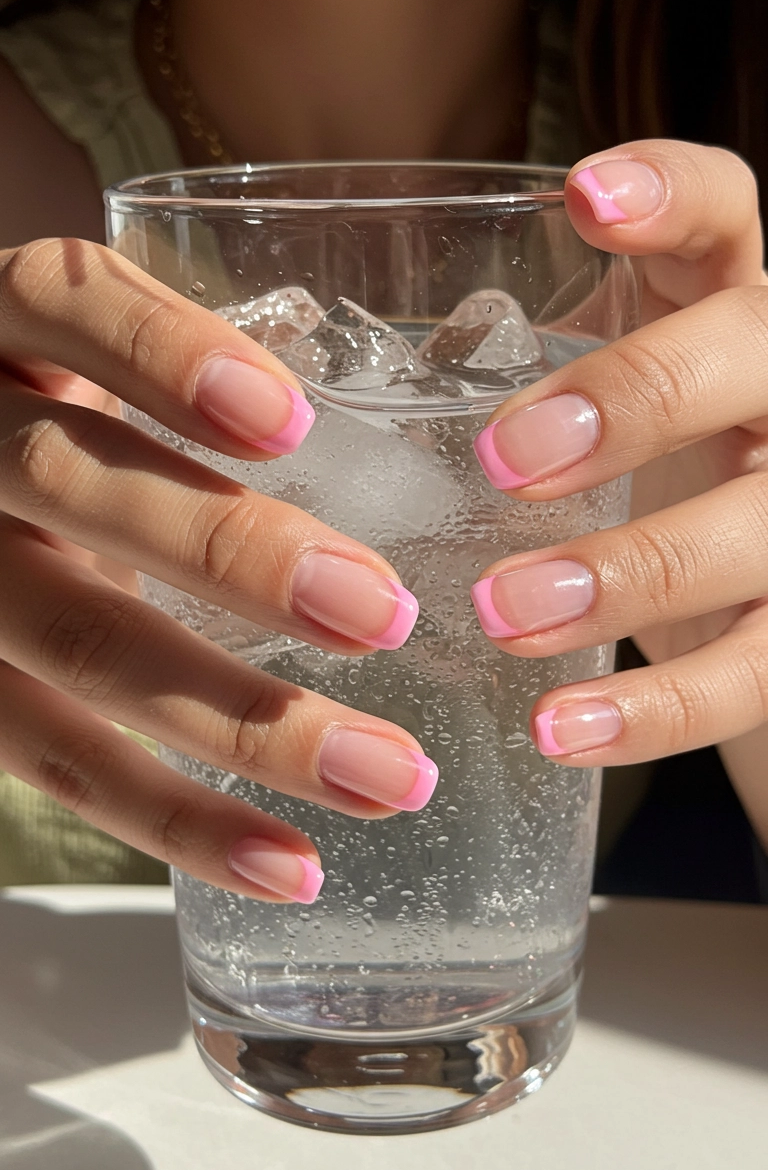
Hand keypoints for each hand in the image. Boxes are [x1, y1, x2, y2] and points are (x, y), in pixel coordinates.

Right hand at [0, 239, 436, 901]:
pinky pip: (58, 765)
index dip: (166, 356)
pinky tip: (288, 863)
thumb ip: (180, 370)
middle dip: (230, 554)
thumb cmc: (48, 414)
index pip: (65, 306)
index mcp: (3, 329)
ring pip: (76, 643)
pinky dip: (179, 822)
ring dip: (238, 721)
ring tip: (383, 777)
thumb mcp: (85, 360)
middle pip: (70, 486)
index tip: (289, 421)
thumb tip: (403, 422)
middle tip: (380, 616)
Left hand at [470, 141, 767, 828]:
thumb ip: (478, 372)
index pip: (726, 209)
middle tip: (506, 458)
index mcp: (713, 303)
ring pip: (754, 529)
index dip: (669, 194)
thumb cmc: (615, 463)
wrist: (731, 589)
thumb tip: (265, 381)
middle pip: (752, 355)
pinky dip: (653, 712)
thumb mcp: (567, 392)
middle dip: (634, 400)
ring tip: (506, 613)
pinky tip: (558, 729)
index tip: (580, 197)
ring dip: (628, 571)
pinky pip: (746, 675)